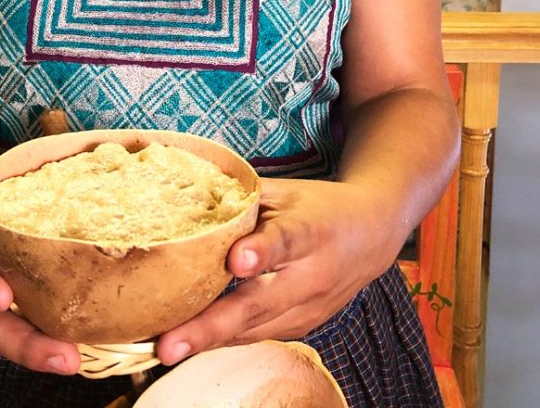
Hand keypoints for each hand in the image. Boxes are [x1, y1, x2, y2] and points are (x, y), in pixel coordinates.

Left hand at [156, 177, 399, 365]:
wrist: (372, 233)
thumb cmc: (317, 207)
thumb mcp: (286, 192)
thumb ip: (243, 200)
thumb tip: (188, 200)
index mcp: (310, 229)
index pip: (284, 240)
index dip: (260, 251)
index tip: (236, 261)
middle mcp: (313, 274)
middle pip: (260, 302)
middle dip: (212, 325)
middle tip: (168, 343)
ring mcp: (311, 307)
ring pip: (255, 328)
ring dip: (209, 340)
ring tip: (167, 347)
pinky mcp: (305, 326)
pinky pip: (258, 335)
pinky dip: (224, 339)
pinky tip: (189, 341)